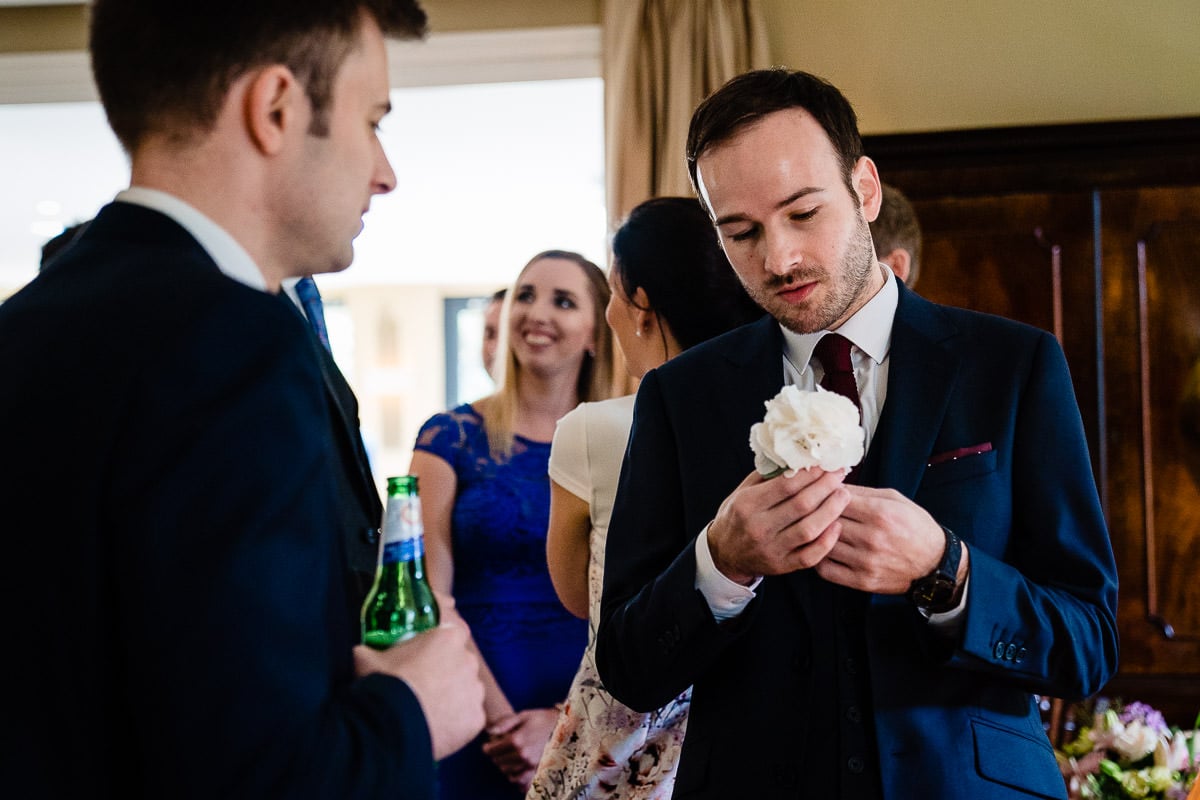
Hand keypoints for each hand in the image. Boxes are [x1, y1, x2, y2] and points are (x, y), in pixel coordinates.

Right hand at [353, 595, 485, 759]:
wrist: (391, 727)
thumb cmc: (382, 685)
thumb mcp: (366, 659)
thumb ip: (369, 649)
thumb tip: (358, 651)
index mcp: (448, 638)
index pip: (455, 632)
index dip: (443, 643)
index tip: (431, 654)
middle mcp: (468, 660)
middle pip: (462, 662)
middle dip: (448, 671)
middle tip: (425, 684)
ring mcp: (475, 690)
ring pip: (467, 690)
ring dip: (454, 696)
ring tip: (429, 709)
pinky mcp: (476, 718)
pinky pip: (469, 716)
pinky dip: (457, 721)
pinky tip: (437, 726)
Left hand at [480, 706, 559, 789]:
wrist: (565, 727)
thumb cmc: (543, 719)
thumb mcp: (523, 716)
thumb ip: (505, 724)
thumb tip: (489, 732)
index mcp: (516, 740)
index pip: (492, 750)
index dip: (487, 748)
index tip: (487, 746)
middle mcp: (522, 755)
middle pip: (498, 762)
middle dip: (496, 756)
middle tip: (498, 750)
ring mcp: (530, 764)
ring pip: (507, 771)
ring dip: (504, 765)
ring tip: (506, 758)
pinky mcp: (537, 770)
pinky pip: (520, 780)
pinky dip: (515, 776)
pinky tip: (515, 769)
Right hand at [707, 467, 850, 582]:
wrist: (724, 554)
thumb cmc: (736, 518)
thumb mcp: (742, 492)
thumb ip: (767, 476)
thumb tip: (798, 459)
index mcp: (747, 504)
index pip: (786, 485)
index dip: (811, 473)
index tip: (826, 464)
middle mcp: (759, 527)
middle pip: (802, 505)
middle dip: (826, 487)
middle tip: (839, 475)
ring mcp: (771, 549)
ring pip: (809, 529)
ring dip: (831, 510)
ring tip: (843, 495)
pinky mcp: (782, 566)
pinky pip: (810, 556)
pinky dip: (827, 541)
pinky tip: (837, 525)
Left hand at [817, 485, 960, 593]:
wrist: (935, 563)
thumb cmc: (915, 526)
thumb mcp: (895, 499)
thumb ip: (863, 492)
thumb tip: (833, 483)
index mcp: (880, 513)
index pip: (836, 498)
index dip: (825, 493)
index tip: (820, 492)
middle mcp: (871, 538)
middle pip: (827, 520)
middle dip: (817, 512)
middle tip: (811, 509)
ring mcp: (865, 561)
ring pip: (823, 544)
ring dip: (816, 535)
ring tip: (815, 528)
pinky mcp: (862, 581)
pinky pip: (826, 569)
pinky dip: (819, 558)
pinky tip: (822, 549)